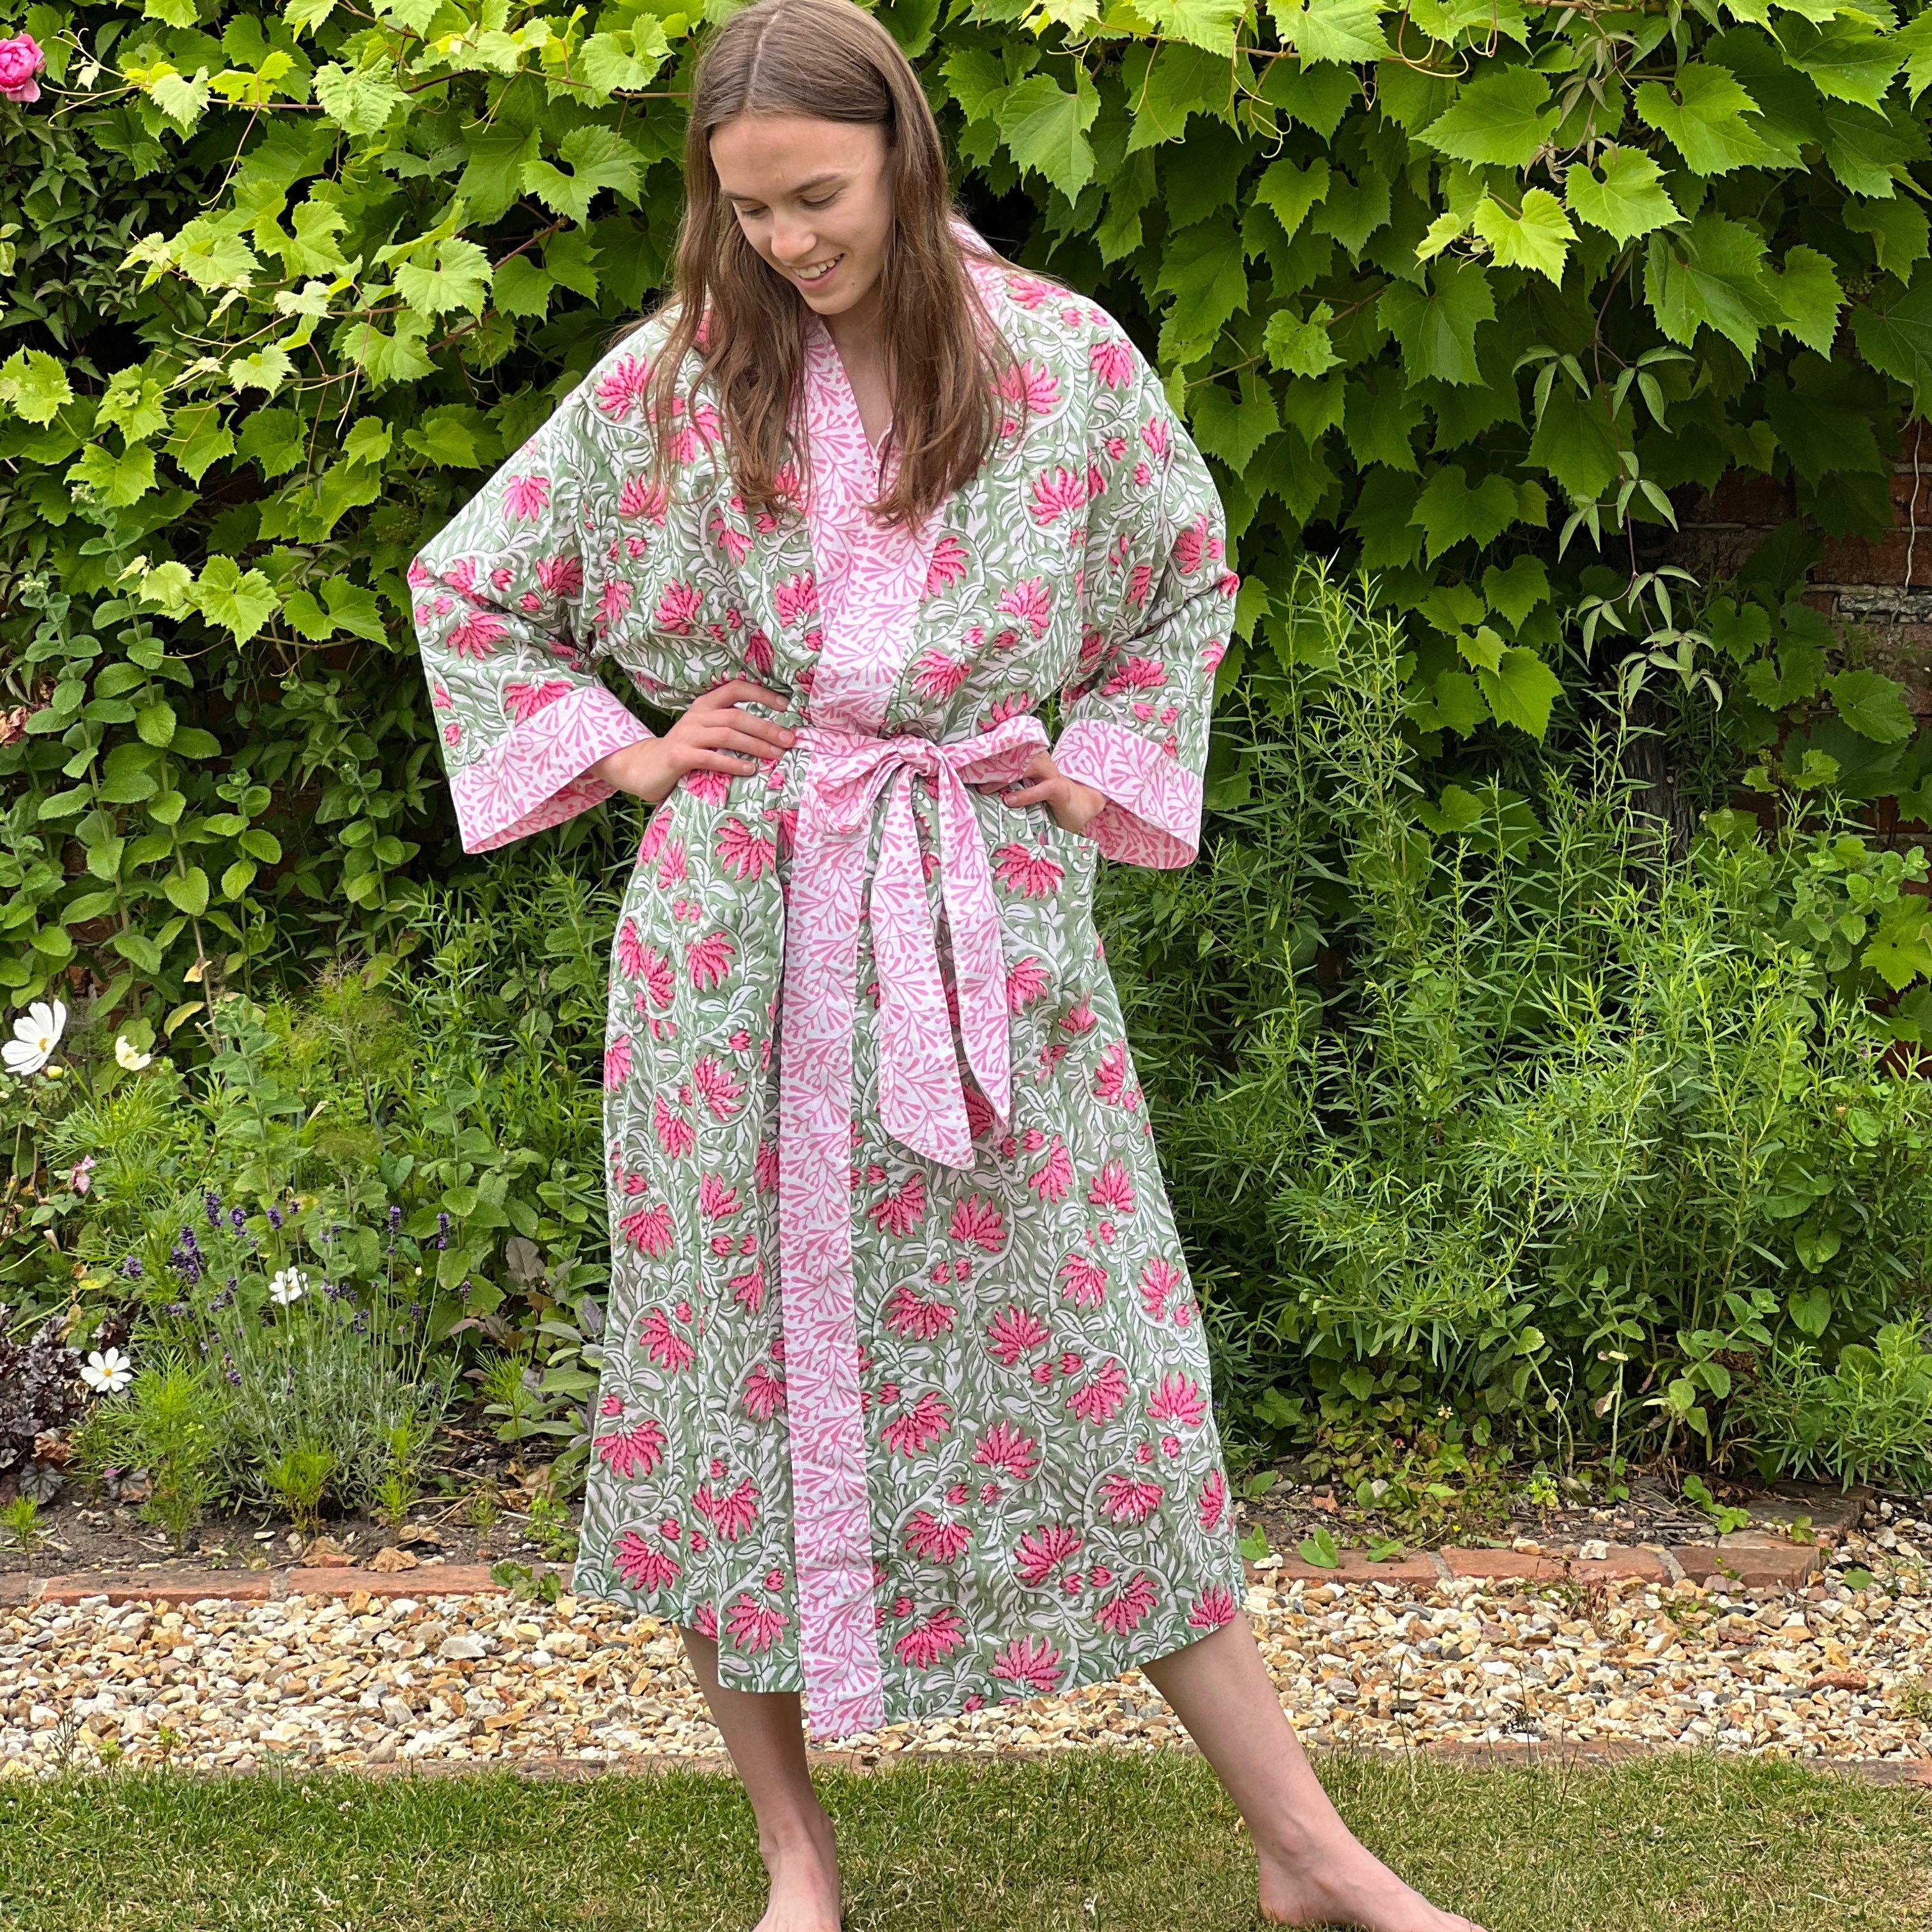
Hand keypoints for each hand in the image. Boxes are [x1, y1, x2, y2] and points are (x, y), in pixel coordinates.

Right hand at [588, 680, 795, 806]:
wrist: (642, 768)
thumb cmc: (682, 753)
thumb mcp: (705, 735)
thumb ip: (728, 732)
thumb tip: (771, 737)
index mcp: (704, 706)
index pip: (735, 689)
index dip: (761, 694)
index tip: (785, 705)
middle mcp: (696, 716)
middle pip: (737, 716)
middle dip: (766, 727)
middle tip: (789, 739)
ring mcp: (687, 735)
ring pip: (727, 735)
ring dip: (755, 745)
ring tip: (776, 754)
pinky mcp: (679, 756)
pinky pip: (711, 758)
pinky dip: (732, 763)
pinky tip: (749, 770)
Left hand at [975, 750, 1105, 835]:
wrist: (1081, 808)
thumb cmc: (1048, 802)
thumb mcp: (1024, 791)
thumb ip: (1006, 787)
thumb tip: (978, 789)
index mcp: (1029, 759)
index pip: (1006, 751)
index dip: (987, 754)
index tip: (965, 762)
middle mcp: (1039, 761)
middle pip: (1012, 755)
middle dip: (989, 764)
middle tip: (968, 775)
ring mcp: (1051, 773)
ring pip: (1024, 767)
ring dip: (1003, 777)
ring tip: (984, 788)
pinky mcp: (1060, 788)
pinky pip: (1042, 788)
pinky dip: (1025, 794)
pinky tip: (1009, 800)